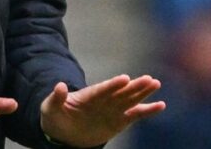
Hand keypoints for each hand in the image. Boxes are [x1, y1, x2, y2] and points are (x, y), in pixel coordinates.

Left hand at [40, 75, 164, 146]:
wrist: (64, 132)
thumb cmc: (56, 116)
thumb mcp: (50, 107)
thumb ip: (56, 97)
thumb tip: (59, 85)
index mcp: (88, 95)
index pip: (102, 90)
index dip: (113, 85)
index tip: (125, 78)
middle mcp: (104, 100)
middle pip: (120, 93)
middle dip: (134, 87)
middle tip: (149, 79)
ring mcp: (112, 110)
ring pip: (130, 100)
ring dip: (143, 93)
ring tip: (155, 83)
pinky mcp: (119, 121)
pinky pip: (135, 115)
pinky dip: (147, 110)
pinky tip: (160, 105)